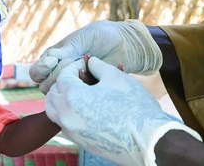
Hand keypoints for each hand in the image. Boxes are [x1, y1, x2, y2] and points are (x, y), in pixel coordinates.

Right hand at [30, 19, 161, 92]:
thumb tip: (48, 59)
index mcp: (54, 58)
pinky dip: (90, 85)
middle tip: (77, 61)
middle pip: (47, 85)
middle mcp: (61, 72)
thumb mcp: (82, 38)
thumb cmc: (102, 36)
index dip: (41, 70)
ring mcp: (76, 83)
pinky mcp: (90, 91)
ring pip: (64, 93)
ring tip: (88, 68)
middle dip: (60, 74)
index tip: (53, 62)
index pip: (37, 72)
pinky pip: (84, 96)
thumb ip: (65, 50)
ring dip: (74, 81)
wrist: (127, 44)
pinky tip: (100, 74)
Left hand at [46, 57, 200, 165]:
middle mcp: (65, 116)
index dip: (75, 66)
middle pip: (53, 93)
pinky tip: (86, 106)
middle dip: (65, 81)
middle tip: (81, 76)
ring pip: (54, 110)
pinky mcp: (79, 141)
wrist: (149, 140)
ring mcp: (71, 131)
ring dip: (62, 98)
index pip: (63, 75)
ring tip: (80, 90)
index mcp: (72, 97)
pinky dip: (68, 112)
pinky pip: (64, 123)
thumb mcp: (116, 77)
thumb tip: (90, 62)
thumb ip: (98, 66)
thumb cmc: (134, 106)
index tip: (87, 63)